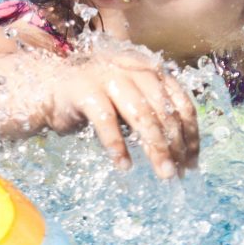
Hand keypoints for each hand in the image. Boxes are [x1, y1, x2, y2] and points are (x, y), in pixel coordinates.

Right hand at [37, 48, 199, 177]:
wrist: (50, 85)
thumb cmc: (97, 98)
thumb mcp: (132, 102)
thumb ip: (154, 115)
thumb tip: (182, 152)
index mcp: (151, 71)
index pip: (182, 104)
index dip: (190, 135)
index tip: (192, 163)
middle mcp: (134, 70)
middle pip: (165, 112)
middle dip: (176, 146)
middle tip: (179, 174)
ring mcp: (110, 78)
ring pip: (143, 116)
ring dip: (156, 149)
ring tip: (164, 174)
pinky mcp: (86, 91)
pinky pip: (107, 122)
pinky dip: (117, 146)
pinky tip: (124, 166)